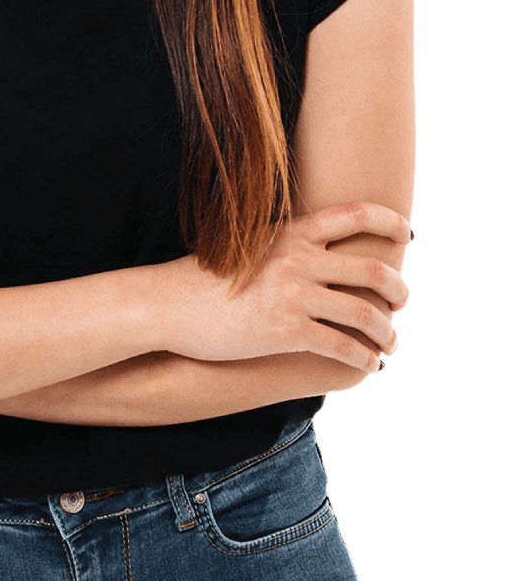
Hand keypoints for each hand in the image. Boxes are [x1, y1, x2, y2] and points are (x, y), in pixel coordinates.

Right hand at [151, 202, 410, 375]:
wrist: (171, 304)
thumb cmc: (207, 278)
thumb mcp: (251, 247)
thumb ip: (287, 247)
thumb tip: (317, 254)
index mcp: (291, 232)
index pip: (354, 214)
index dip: (389, 221)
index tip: (408, 233)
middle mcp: (298, 259)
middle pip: (371, 269)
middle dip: (398, 289)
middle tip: (402, 302)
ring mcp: (294, 295)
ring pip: (365, 314)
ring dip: (387, 332)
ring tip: (390, 343)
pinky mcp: (287, 332)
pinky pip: (343, 347)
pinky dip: (364, 359)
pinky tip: (368, 366)